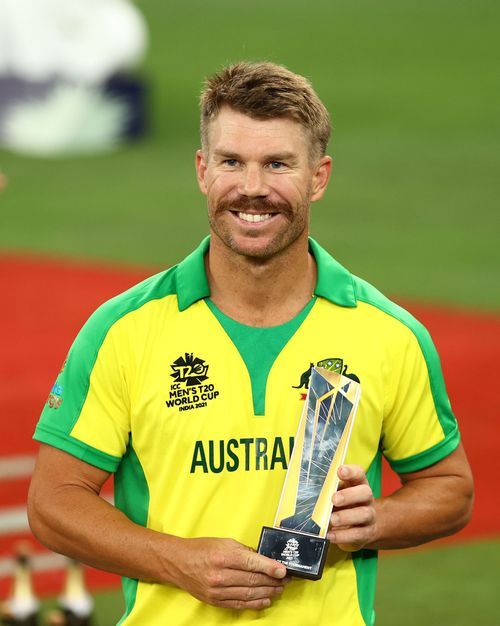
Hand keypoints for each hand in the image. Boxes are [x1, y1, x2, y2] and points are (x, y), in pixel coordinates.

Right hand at [166, 537, 289, 609]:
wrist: (178, 563)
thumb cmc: (201, 549)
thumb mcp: (224, 542)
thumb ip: (244, 550)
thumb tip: (263, 559)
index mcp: (223, 556)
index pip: (252, 563)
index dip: (270, 567)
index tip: (284, 570)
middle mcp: (220, 575)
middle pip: (253, 580)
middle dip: (273, 580)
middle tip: (285, 579)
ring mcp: (217, 591)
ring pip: (249, 593)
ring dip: (267, 592)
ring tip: (279, 589)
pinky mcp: (215, 601)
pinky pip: (239, 604)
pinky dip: (255, 603)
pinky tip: (265, 599)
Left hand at [327, 464, 376, 551]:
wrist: (361, 526)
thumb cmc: (344, 504)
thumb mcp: (338, 493)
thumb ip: (329, 489)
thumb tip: (310, 489)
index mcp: (358, 484)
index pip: (359, 473)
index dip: (351, 471)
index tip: (340, 471)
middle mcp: (366, 499)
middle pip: (365, 493)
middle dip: (349, 495)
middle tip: (334, 499)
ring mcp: (369, 516)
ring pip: (364, 514)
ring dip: (346, 517)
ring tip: (332, 519)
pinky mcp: (366, 533)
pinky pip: (357, 534)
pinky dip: (343, 535)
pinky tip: (330, 535)